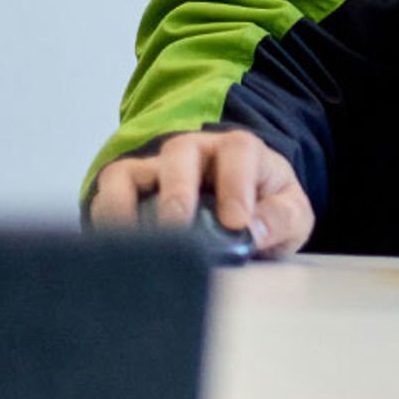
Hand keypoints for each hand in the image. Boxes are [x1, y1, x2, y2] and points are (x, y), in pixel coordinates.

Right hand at [86, 129, 314, 258]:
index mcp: (240, 151)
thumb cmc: (267, 208)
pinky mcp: (128, 187)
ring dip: (128, 204)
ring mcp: (156, 167)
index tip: (237, 222)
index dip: (236, 184)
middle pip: (179, 154)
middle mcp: (194, 151)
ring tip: (135, 241)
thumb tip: (255, 231)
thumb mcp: (292, 214)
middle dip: (178, 190)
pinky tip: (113, 247)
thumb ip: (282, 218)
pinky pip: (107, 194)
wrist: (242, 214)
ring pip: (132, 171)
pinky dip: (105, 217)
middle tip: (178, 225)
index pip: (238, 152)